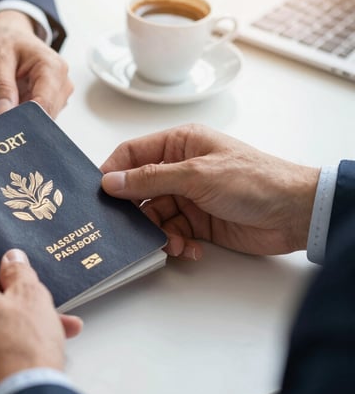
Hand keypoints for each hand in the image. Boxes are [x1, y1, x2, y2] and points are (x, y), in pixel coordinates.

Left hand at [0, 10, 72, 117]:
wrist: (10, 33)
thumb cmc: (6, 42)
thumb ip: (1, 87)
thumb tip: (3, 114)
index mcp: (52, 67)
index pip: (44, 105)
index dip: (25, 119)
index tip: (7, 126)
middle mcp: (62, 80)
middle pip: (47, 114)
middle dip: (24, 120)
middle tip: (1, 121)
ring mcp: (59, 91)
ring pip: (45, 118)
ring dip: (25, 119)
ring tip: (6, 109)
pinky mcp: (53, 98)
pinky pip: (41, 115)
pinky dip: (26, 116)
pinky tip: (14, 108)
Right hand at [100, 124, 319, 259]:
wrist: (295, 213)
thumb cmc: (253, 181)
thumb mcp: (196, 175)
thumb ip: (149, 180)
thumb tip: (110, 182)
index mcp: (179, 144)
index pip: (131, 154)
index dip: (112, 173)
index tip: (98, 196)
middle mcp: (179, 169)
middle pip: (138, 190)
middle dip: (133, 211)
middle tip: (127, 229)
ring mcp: (188, 196)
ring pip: (152, 216)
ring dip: (157, 232)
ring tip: (171, 242)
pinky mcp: (198, 222)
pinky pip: (171, 233)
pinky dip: (175, 243)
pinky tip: (188, 248)